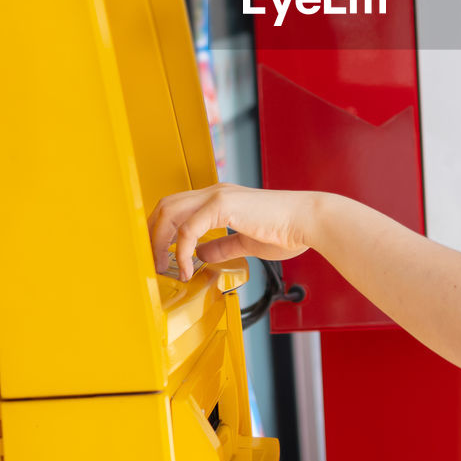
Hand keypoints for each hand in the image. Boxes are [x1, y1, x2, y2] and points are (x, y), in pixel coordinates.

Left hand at [147, 182, 317, 275]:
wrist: (308, 222)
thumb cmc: (287, 231)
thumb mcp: (246, 242)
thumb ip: (222, 246)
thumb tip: (202, 254)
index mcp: (220, 198)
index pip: (177, 208)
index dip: (162, 232)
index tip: (160, 258)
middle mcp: (215, 192)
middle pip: (165, 206)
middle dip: (152, 236)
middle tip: (153, 264)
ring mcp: (218, 195)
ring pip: (170, 211)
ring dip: (159, 241)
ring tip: (163, 267)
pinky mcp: (224, 205)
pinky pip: (189, 228)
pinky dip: (181, 251)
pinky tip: (187, 269)